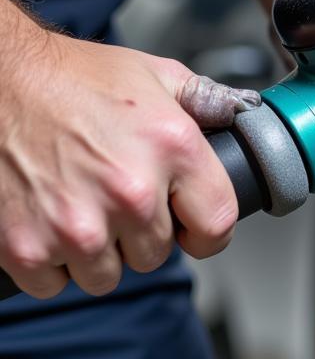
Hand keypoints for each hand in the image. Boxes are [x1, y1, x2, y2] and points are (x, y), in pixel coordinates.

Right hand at [0, 25, 259, 298]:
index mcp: (173, 149)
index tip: (189, 226)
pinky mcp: (26, 248)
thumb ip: (205, 100)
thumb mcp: (154, 75)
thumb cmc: (70, 78)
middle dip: (139, 233)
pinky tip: (44, 217)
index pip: (216, 227)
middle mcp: (130, 192)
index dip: (204, 231)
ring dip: (94, 252)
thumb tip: (243, 113)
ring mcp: (77, 225)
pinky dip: (47, 260)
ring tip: (78, 203)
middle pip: (156, 255)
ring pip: (105, 275)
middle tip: (112, 195)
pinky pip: (53, 283)